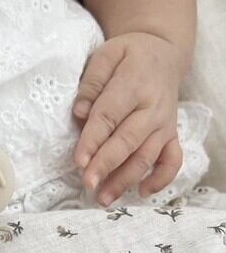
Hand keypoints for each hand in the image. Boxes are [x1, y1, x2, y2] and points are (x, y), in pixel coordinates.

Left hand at [73, 32, 184, 206]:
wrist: (162, 52)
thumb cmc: (127, 56)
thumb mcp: (106, 56)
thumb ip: (91, 82)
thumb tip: (79, 112)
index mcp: (134, 85)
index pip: (110, 116)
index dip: (93, 140)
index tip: (79, 161)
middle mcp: (153, 108)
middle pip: (128, 141)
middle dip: (107, 165)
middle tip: (88, 184)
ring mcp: (164, 124)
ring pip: (146, 156)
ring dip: (125, 180)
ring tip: (103, 200)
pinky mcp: (171, 135)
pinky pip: (172, 160)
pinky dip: (161, 179)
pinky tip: (141, 193)